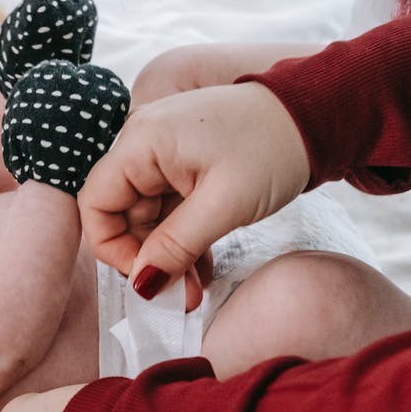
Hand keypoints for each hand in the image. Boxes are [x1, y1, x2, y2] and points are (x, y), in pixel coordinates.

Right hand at [78, 82, 309, 304]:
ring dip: (167, 255)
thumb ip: (176, 245)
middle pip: (122, 213)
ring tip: (196, 291)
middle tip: (181, 298)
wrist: (315, 113)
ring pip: (148, 216)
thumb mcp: (225, 204)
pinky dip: (182, 239)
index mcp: (142, 141)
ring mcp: (164, 153)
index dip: (112, 247)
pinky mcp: (184, 164)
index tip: (148, 277)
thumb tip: (141, 284)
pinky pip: (169, 209)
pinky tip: (202, 269)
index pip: (95, 202)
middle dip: (147, 259)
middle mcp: (144, 143)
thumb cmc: (272, 148)